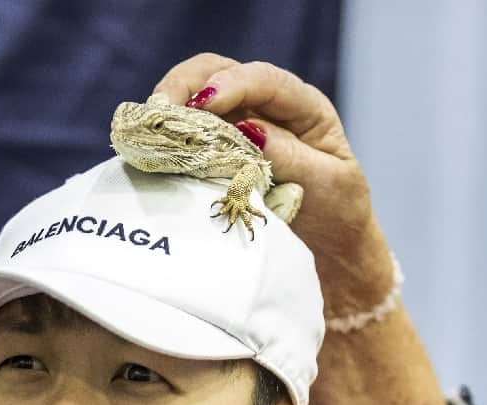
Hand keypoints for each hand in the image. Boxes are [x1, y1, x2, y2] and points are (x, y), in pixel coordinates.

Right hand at [153, 55, 386, 312]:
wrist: (330, 250)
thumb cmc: (335, 215)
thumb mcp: (325, 185)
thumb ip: (290, 156)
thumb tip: (246, 128)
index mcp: (303, 108)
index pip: (265, 79)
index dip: (232, 84)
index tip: (205, 104)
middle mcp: (268, 109)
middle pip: (220, 71)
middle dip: (187, 85)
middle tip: (160, 110)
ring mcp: (239, 129)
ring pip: (196, 98)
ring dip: (171, 109)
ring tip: (151, 130)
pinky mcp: (217, 155)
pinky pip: (189, 137)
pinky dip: (169, 139)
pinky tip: (155, 151)